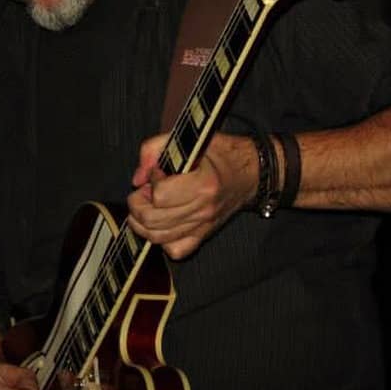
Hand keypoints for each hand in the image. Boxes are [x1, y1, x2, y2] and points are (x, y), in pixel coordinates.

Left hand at [128, 132, 256, 258]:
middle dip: (138, 203)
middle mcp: (204, 209)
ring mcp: (204, 225)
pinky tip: (163, 222)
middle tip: (146, 189)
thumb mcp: (190, 138)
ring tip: (148, 205)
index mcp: (203, 183)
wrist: (252, 173)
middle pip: (153, 219)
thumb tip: (138, 178)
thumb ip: (155, 148)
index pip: (160, 195)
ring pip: (158, 237)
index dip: (152, 181)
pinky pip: (175, 250)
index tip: (159, 171)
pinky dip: (162, 240)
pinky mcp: (204, 235)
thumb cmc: (223, 153)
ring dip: (142, 221)